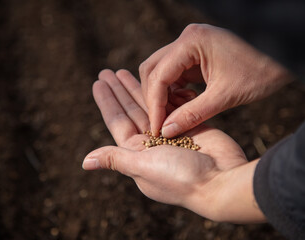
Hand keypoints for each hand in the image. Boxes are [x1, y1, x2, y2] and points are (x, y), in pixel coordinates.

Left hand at [83, 69, 265, 222]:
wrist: (220, 181)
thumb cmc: (181, 178)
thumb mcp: (143, 167)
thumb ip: (116, 159)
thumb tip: (84, 162)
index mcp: (137, 153)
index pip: (117, 122)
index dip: (107, 102)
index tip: (98, 82)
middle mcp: (152, 143)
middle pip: (131, 110)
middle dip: (119, 91)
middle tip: (106, 71)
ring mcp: (172, 134)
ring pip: (151, 105)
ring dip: (139, 88)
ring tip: (124, 71)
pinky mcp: (191, 125)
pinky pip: (174, 105)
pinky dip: (165, 92)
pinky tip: (155, 78)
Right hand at [139, 24, 292, 136]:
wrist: (283, 59)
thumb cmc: (260, 72)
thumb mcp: (225, 96)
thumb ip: (192, 114)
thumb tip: (166, 131)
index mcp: (192, 42)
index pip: (159, 75)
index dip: (155, 104)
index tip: (156, 128)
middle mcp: (187, 39)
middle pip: (153, 70)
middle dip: (155, 99)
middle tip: (162, 123)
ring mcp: (190, 46)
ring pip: (161, 73)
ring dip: (164, 95)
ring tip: (178, 114)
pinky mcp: (196, 55)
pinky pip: (175, 74)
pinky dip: (175, 91)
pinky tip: (187, 103)